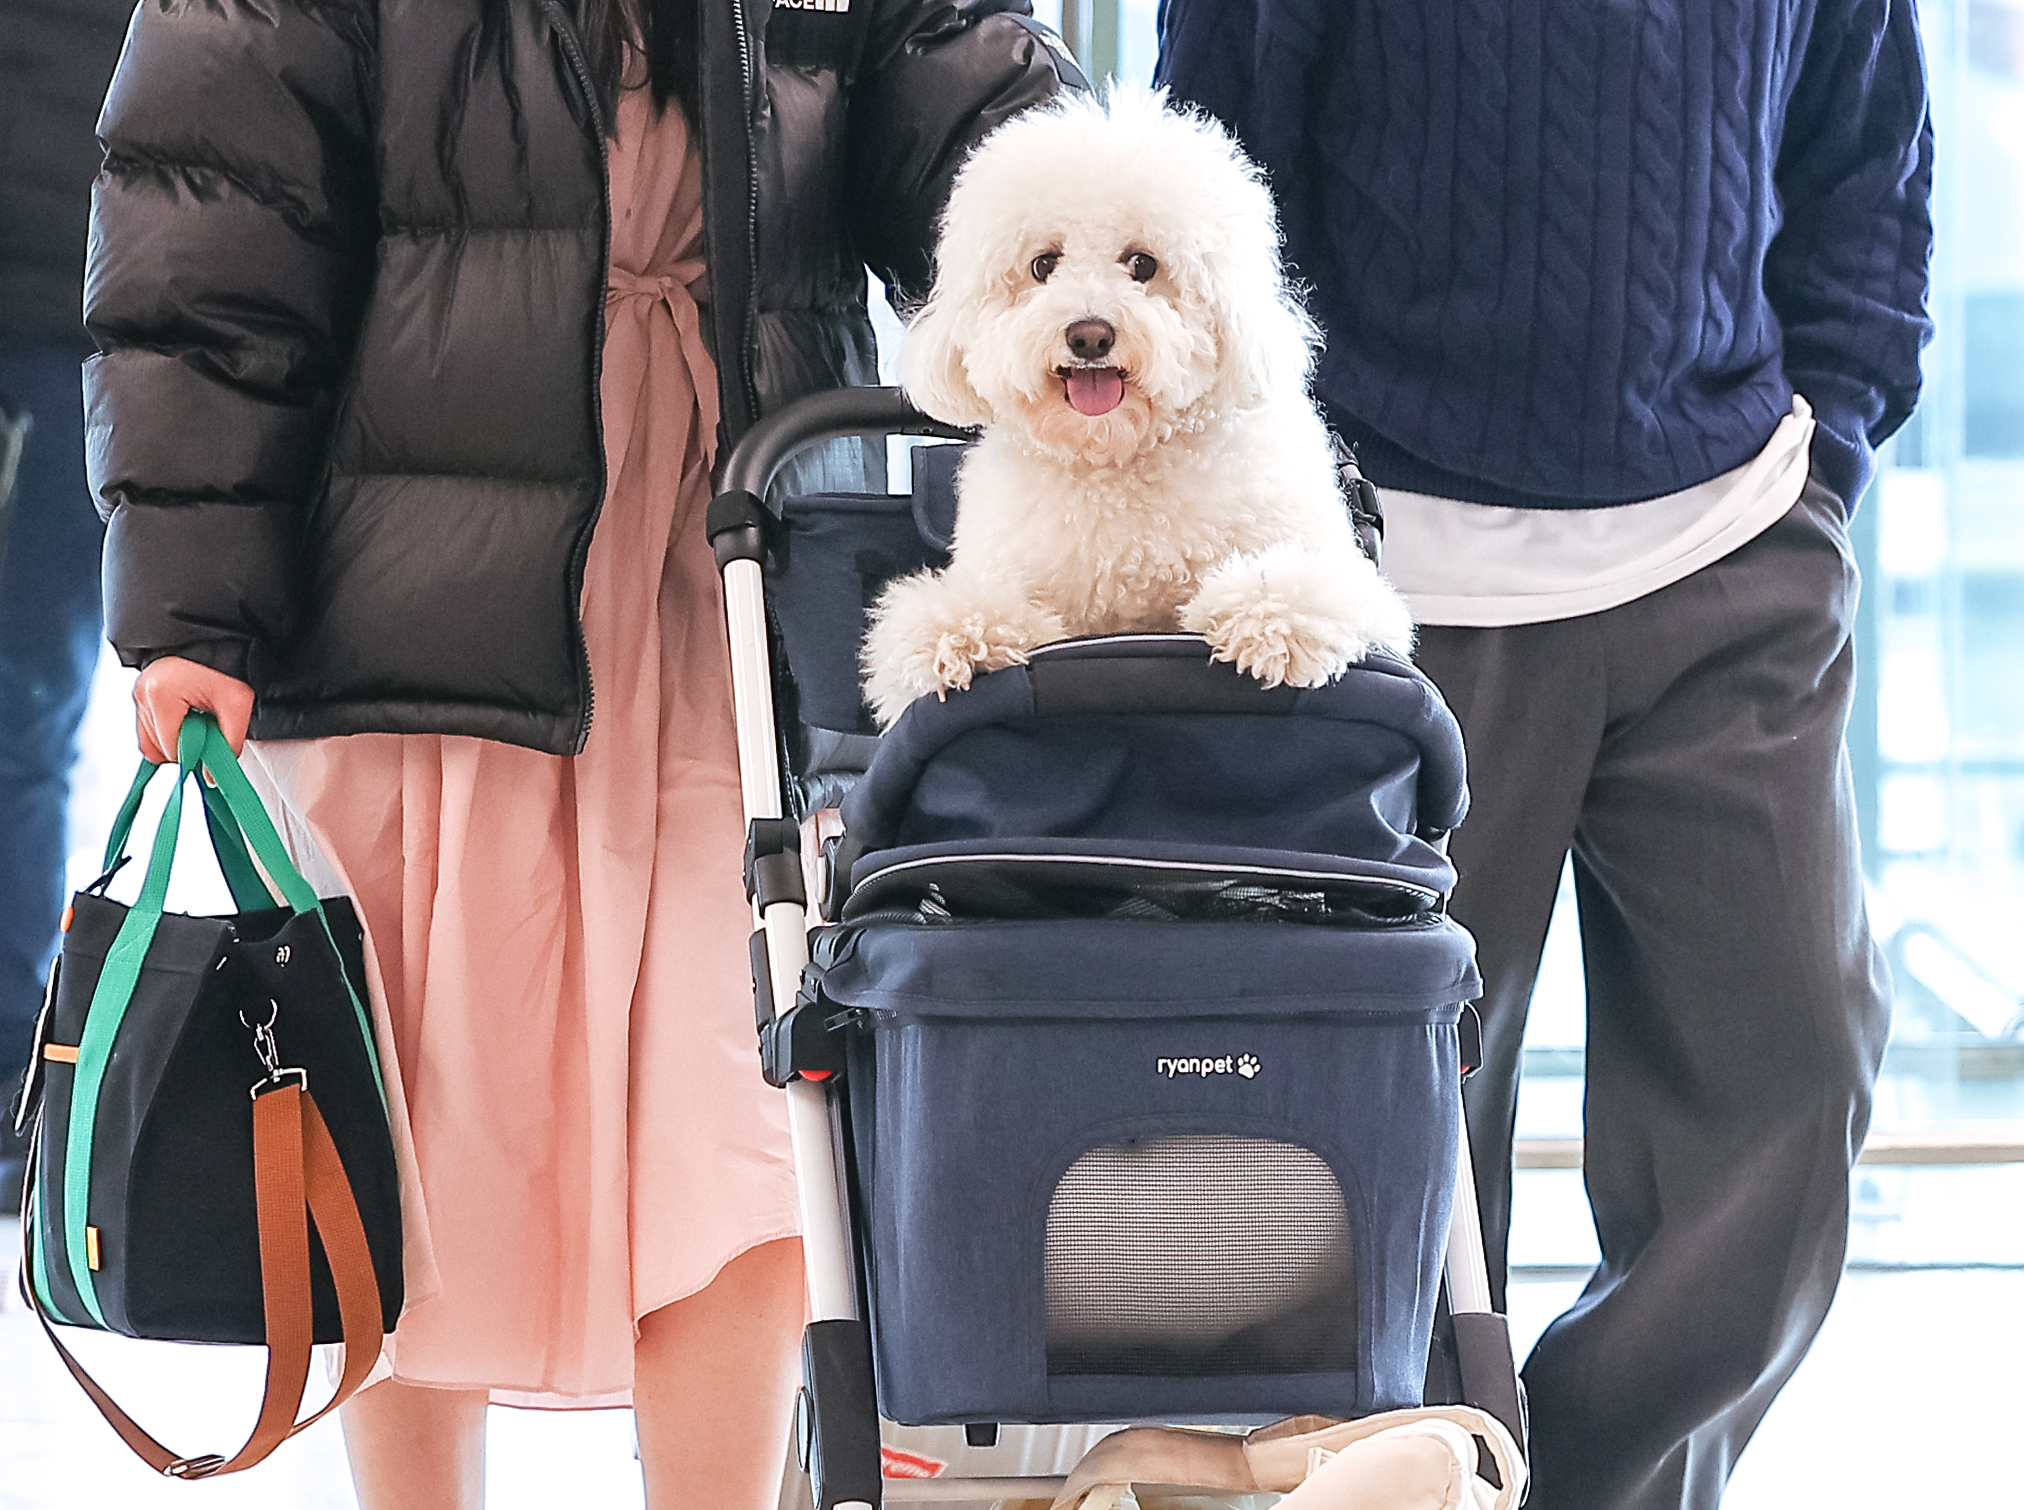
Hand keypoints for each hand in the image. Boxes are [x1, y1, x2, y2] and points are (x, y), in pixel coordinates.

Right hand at [133, 656, 255, 763]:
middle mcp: (143, 694)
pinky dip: (167, 730)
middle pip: (155, 748)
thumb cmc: (224, 664)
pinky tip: (187, 720)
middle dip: (183, 747)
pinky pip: (148, 727)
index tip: (212, 747)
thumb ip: (230, 741)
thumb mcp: (237, 702)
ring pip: (149, 740)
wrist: (215, 637)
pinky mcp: (141, 693)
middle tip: (207, 732)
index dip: (194, 755)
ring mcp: (139, 693)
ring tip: (198, 722)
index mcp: (161, 695)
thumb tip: (214, 774)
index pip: (170, 749)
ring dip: (175, 739)